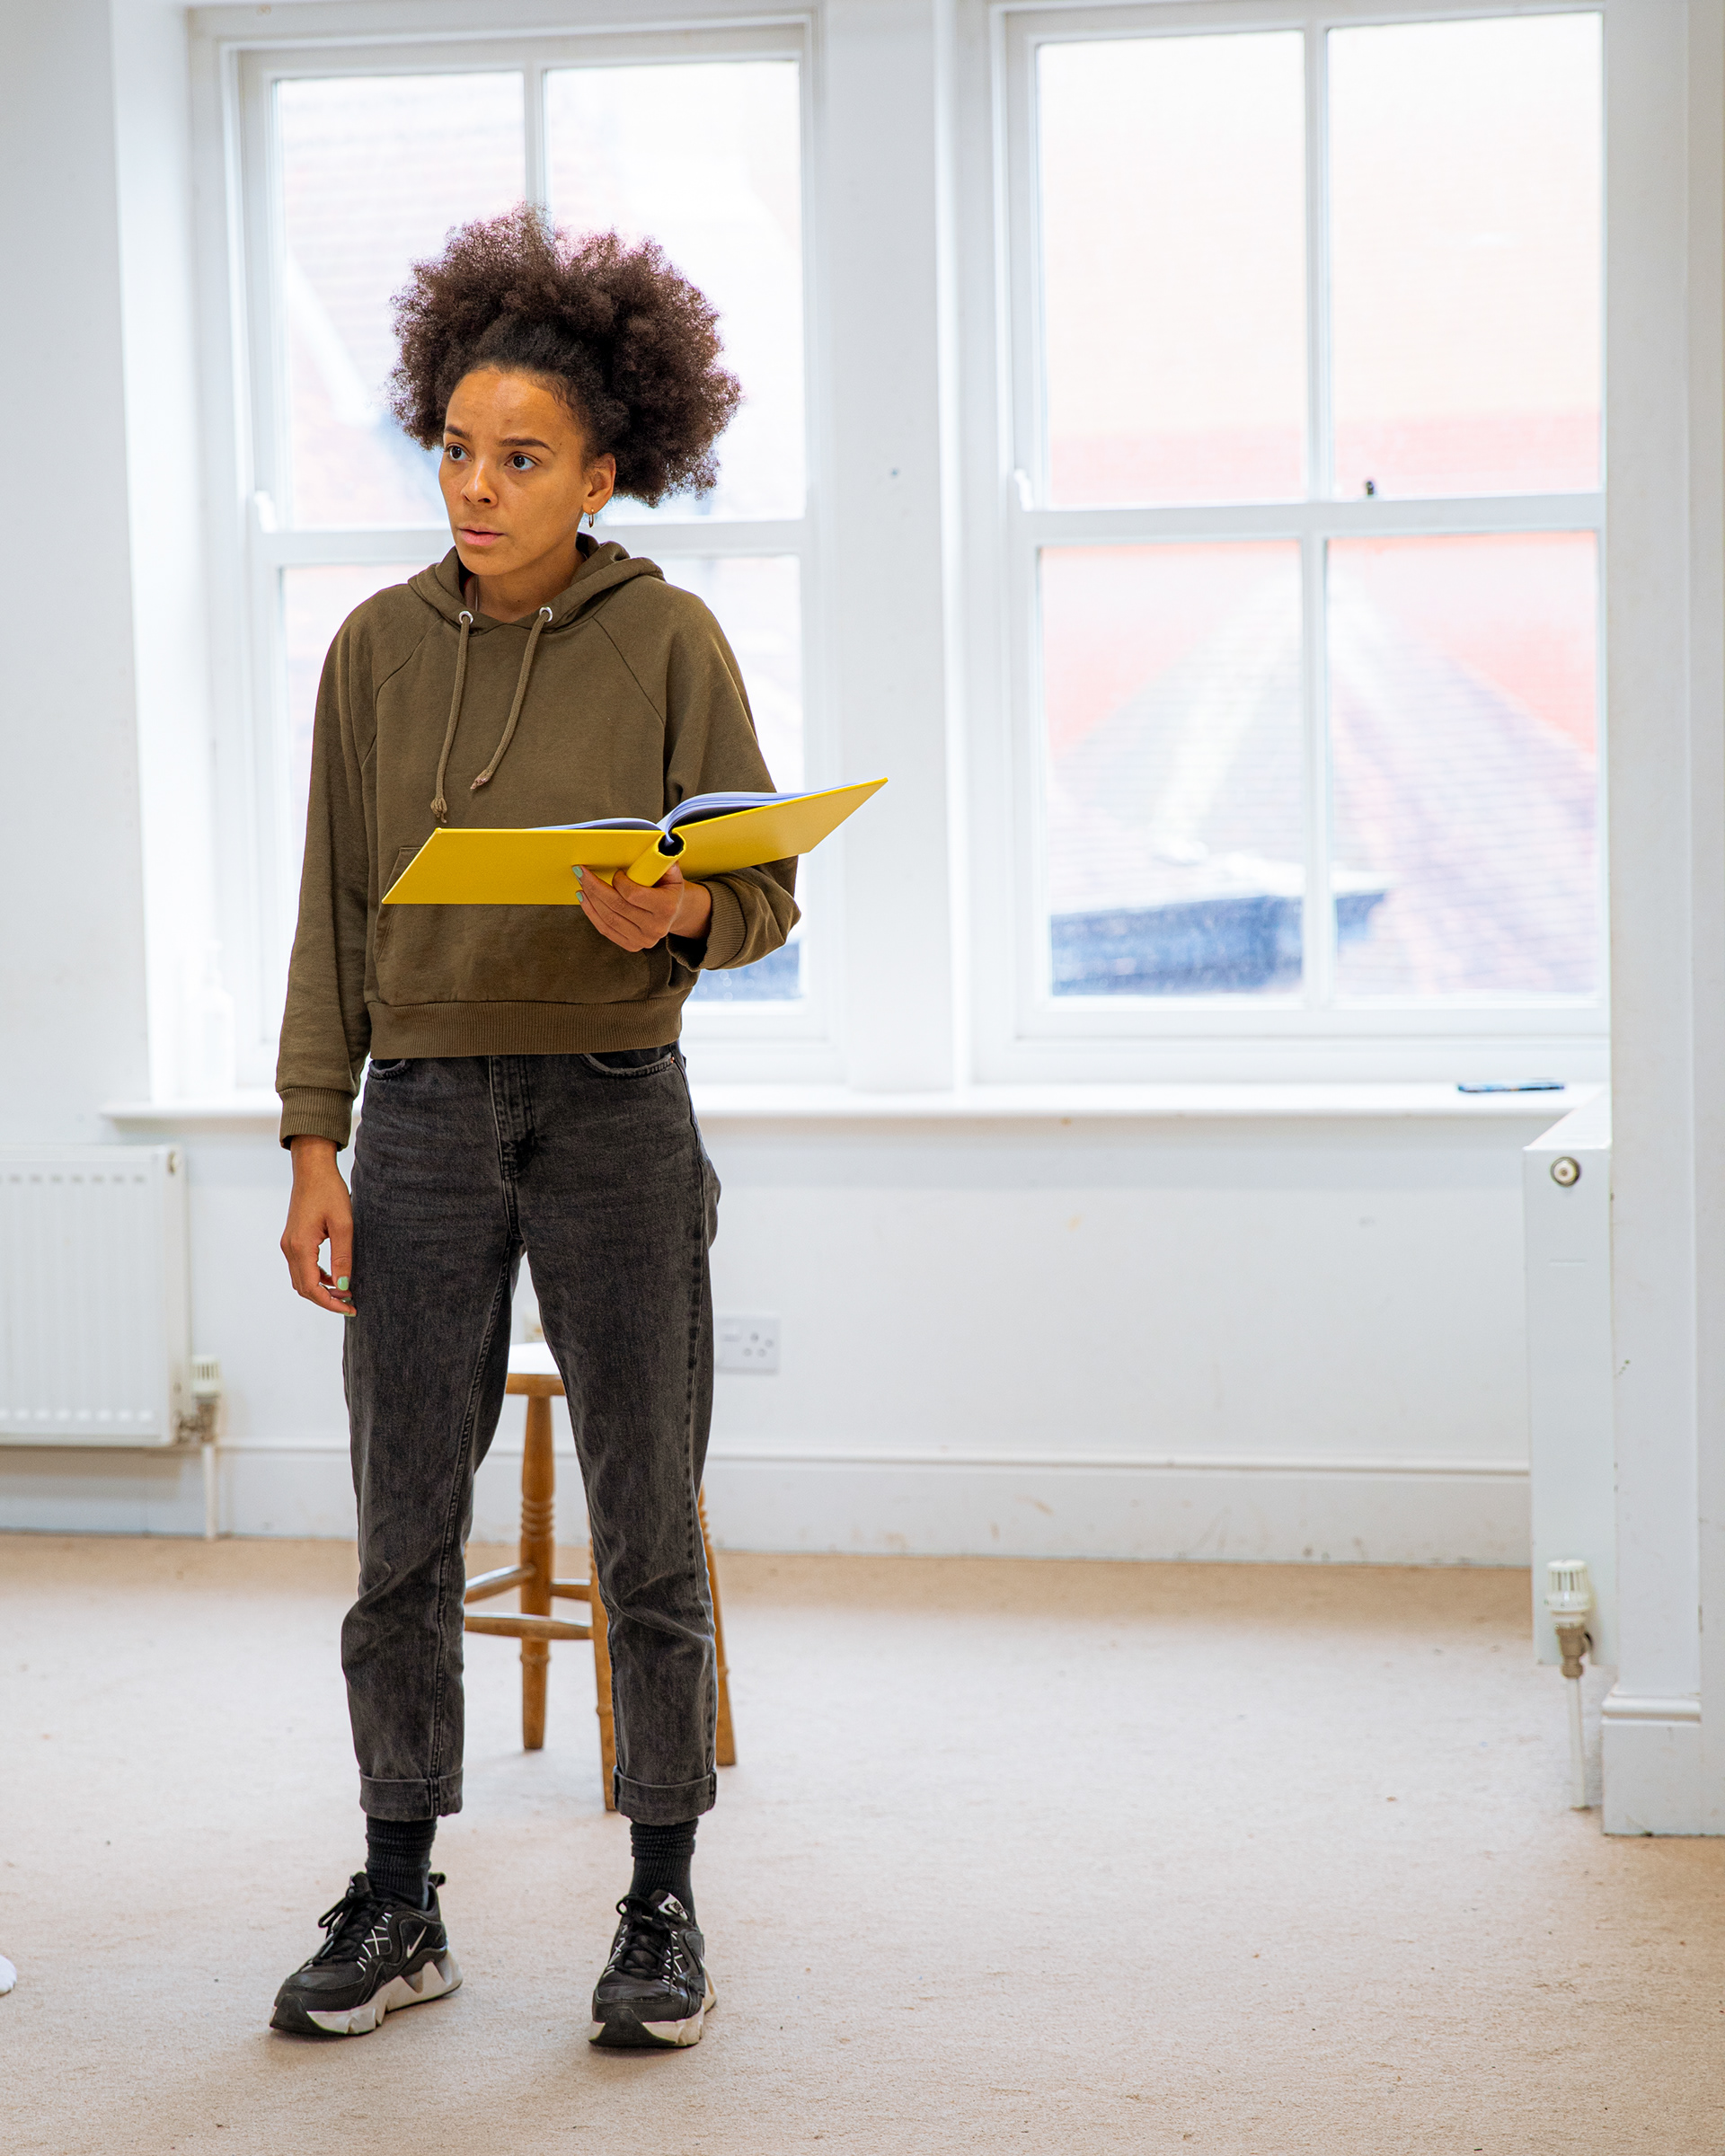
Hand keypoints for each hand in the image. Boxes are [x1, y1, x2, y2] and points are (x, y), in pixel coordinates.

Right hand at [281, 1136, 355, 1315]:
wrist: (312, 1169)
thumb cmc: (330, 1191)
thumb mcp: (344, 1225)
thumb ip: (343, 1257)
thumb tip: (344, 1286)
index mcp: (300, 1246)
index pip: (311, 1288)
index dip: (331, 1303)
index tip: (351, 1308)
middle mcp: (289, 1248)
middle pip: (304, 1288)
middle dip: (327, 1300)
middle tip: (351, 1304)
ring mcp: (288, 1244)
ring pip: (301, 1279)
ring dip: (321, 1289)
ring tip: (346, 1293)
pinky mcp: (293, 1239)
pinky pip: (302, 1267)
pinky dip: (317, 1277)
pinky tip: (336, 1276)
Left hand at [575, 860, 711, 952]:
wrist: (674, 913)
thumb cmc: (668, 889)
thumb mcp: (672, 873)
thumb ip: (663, 860)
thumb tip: (656, 845)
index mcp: (666, 908)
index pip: (633, 894)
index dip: (619, 882)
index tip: (616, 873)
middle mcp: (655, 927)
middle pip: (617, 906)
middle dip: (595, 887)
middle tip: (581, 872)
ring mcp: (643, 940)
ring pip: (608, 918)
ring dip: (590, 899)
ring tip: (581, 884)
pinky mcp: (632, 945)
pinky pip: (606, 930)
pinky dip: (591, 913)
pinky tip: (585, 900)